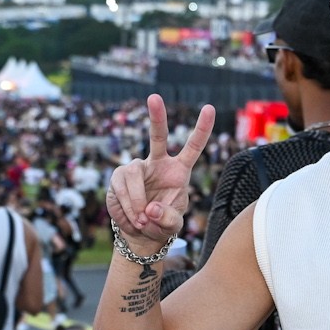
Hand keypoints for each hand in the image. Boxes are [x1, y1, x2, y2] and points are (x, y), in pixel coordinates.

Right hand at [106, 95, 213, 256]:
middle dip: (157, 117)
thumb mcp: (172, 225)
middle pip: (157, 136)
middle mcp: (158, 163)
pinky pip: (121, 189)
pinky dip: (128, 208)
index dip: (202, 128)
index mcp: (179, 170)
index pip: (193, 147)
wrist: (140, 232)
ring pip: (134, 175)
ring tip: (142, 221)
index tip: (210, 108)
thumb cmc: (162, 223)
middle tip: (154, 97)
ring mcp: (137, 168)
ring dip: (137, 202)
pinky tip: (133, 219)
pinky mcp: (119, 177)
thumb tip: (150, 209)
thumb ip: (168, 218)